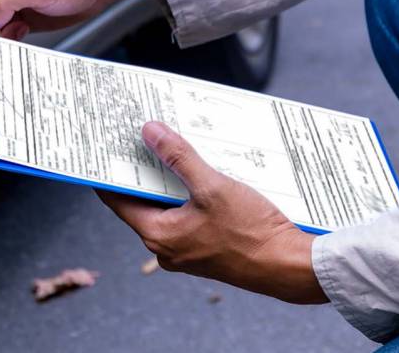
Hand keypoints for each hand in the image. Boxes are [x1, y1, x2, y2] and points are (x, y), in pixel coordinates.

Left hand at [99, 122, 326, 304]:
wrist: (288, 267)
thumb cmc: (251, 234)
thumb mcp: (212, 187)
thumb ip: (179, 157)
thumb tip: (150, 132)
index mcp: (158, 235)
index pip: (117, 199)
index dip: (112, 172)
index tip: (109, 148)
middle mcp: (167, 247)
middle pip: (143, 202)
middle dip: (145, 170)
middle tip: (143, 139)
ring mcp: (186, 250)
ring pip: (168, 208)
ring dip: (170, 181)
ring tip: (174, 149)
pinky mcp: (206, 249)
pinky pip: (187, 216)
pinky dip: (189, 195)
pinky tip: (201, 174)